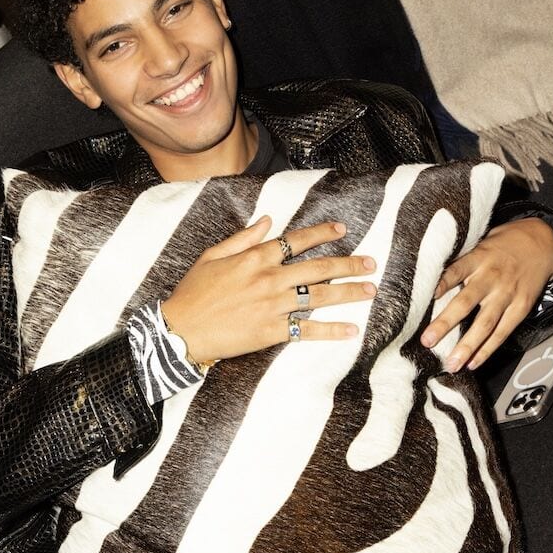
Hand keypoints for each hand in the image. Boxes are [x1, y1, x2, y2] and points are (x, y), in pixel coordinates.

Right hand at [161, 216, 376, 364]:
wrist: (181, 329)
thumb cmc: (193, 292)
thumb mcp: (212, 255)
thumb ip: (243, 237)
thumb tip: (268, 221)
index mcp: (255, 257)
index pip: (297, 240)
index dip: (322, 234)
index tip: (342, 231)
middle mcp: (269, 279)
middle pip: (318, 268)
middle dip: (348, 265)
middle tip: (371, 263)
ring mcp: (272, 306)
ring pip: (319, 296)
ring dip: (349, 293)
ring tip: (371, 290)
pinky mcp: (271, 331)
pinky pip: (307, 329)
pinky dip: (331, 330)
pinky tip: (351, 330)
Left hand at [421, 217, 552, 371]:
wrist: (543, 242)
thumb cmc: (503, 245)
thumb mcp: (481, 242)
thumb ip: (461, 260)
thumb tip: (429, 276)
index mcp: (479, 258)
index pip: (456, 270)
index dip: (442, 283)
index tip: (426, 297)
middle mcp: (492, 277)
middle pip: (466, 302)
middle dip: (446, 323)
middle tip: (428, 340)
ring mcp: (507, 295)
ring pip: (485, 324)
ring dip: (467, 346)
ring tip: (452, 364)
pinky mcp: (521, 308)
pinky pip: (502, 332)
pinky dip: (487, 349)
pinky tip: (473, 362)